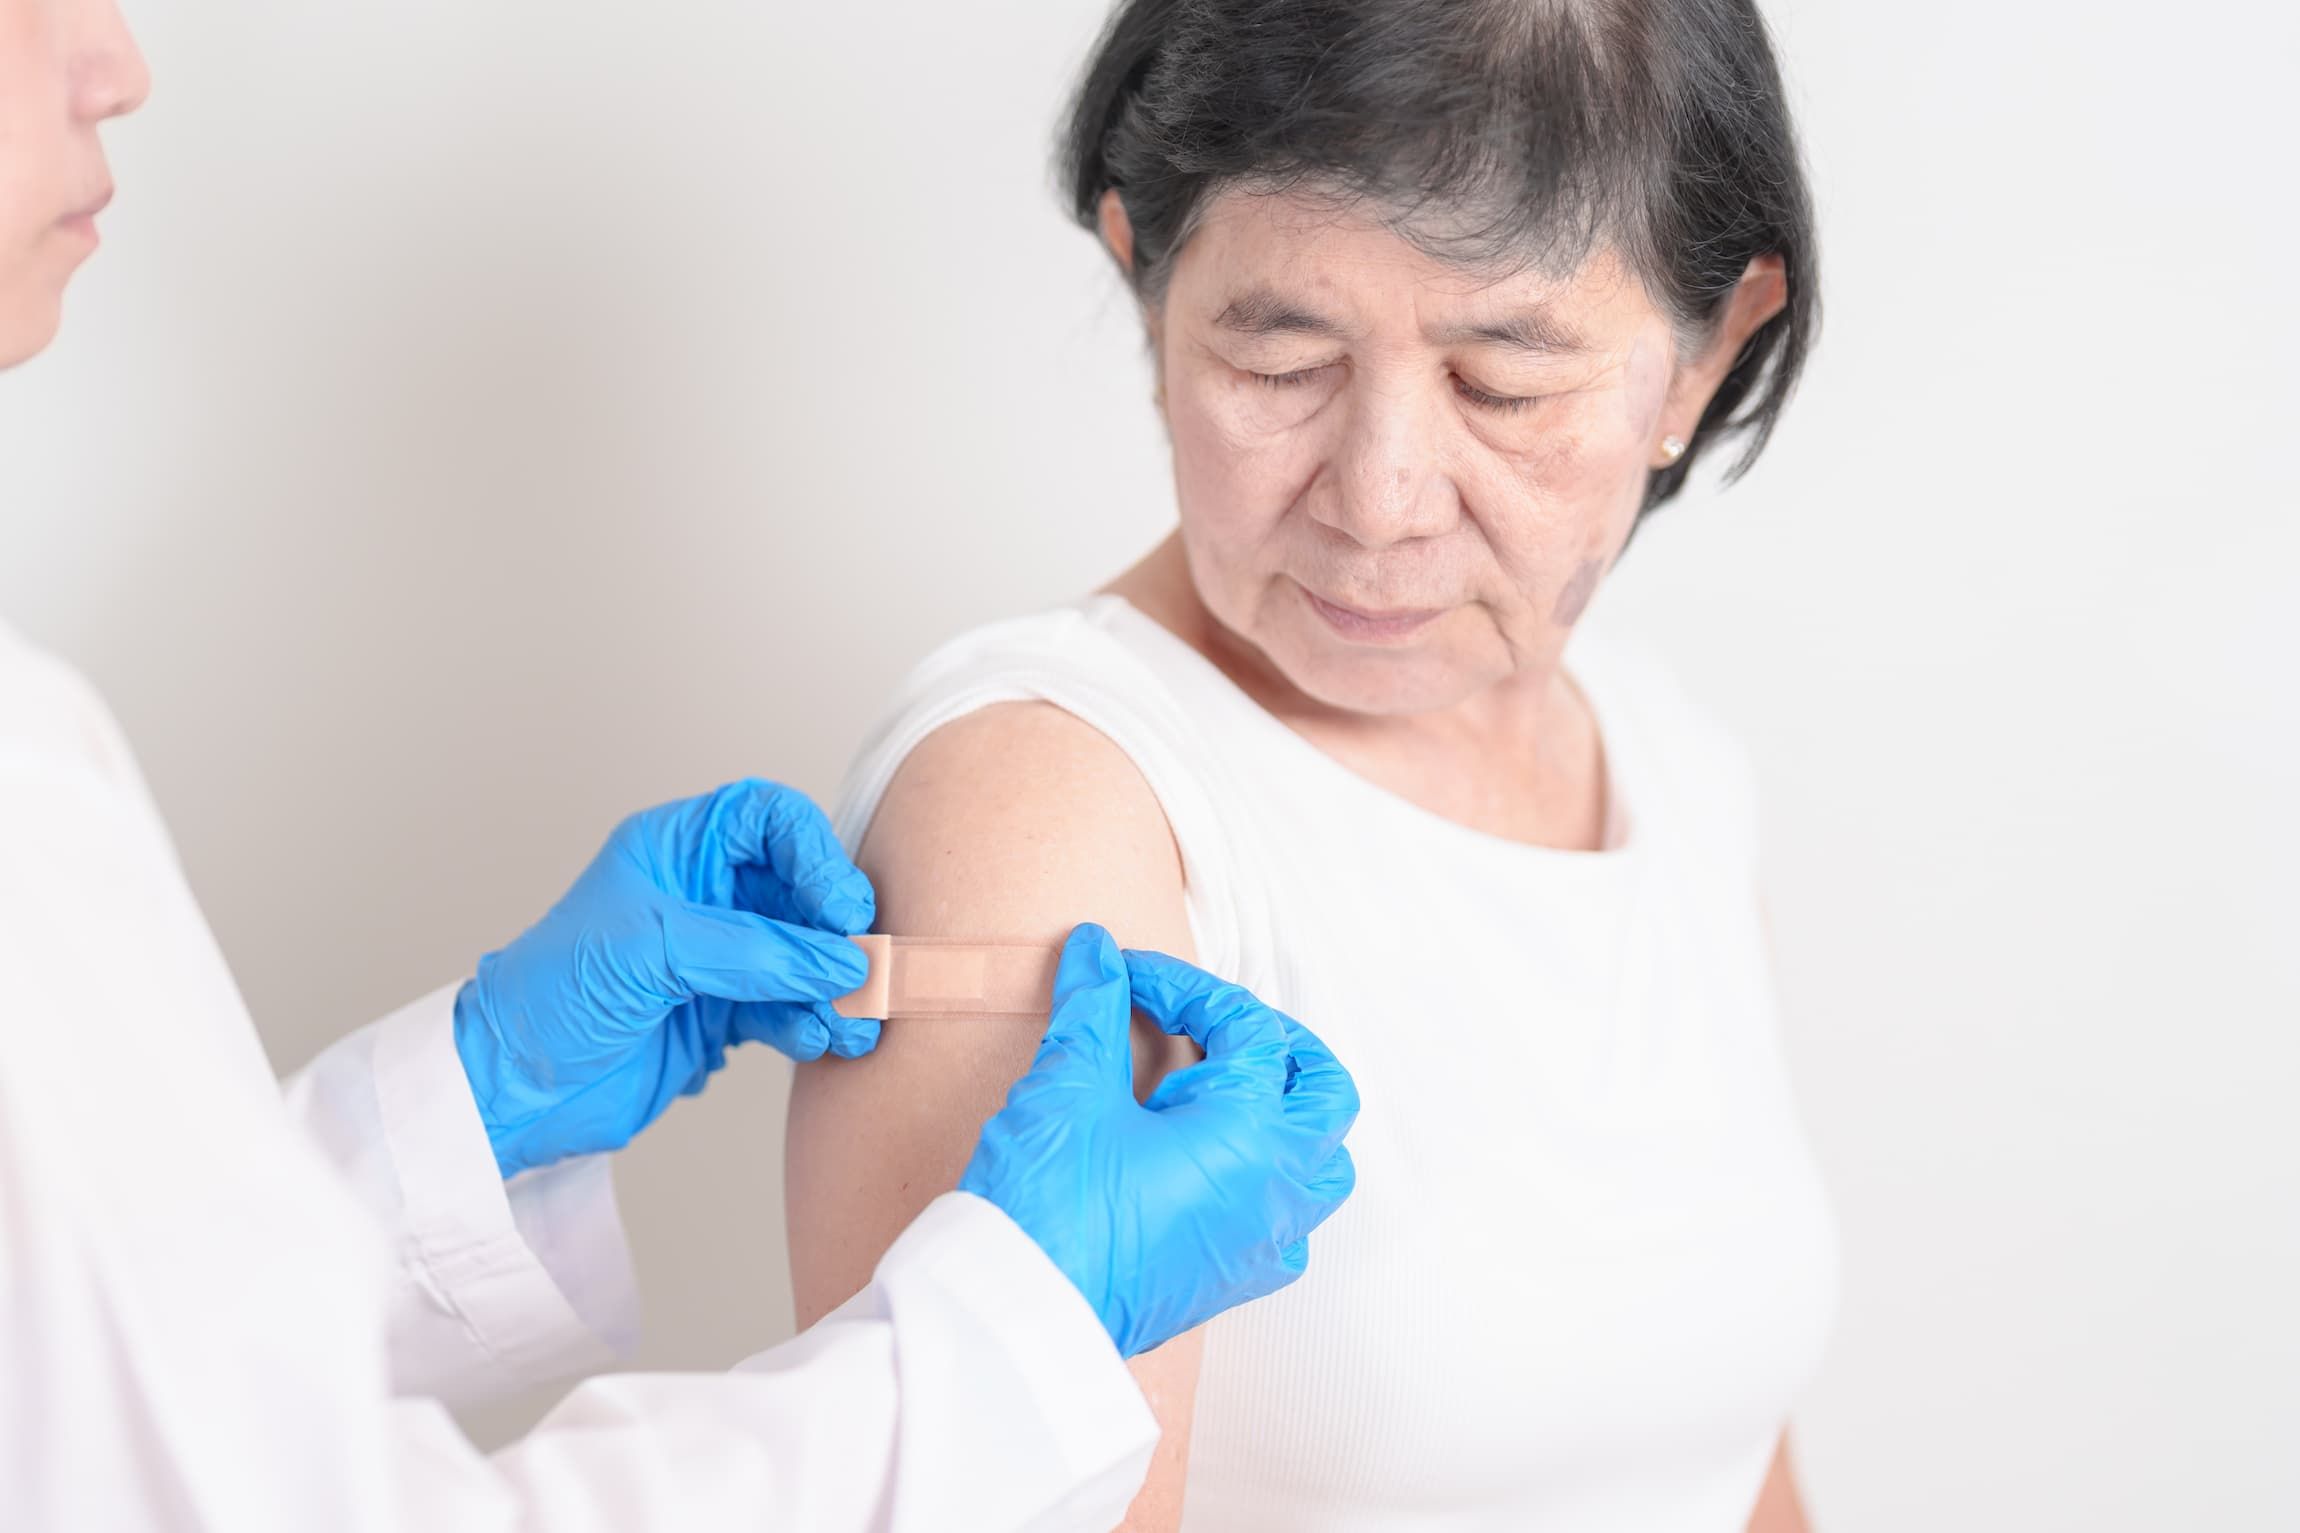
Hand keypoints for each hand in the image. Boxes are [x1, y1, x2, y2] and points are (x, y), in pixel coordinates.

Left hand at [454, 779, 875, 1176]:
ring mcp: (717, 955)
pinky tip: (816, 1039)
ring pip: (804, 953)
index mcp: (676, 849)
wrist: (512, 1087)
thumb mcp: (650, 952)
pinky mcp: (722, 1012)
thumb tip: (839, 960)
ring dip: (834, 985)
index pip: (769, 820)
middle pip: (800, 888)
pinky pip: (789, 1006)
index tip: (840, 908)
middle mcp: (703, 894)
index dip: (815, 853)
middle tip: (859, 967)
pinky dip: (811, 1022)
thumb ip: (752, 952)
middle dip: (836, 930)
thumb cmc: (549, 995)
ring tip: (849, 1019)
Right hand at [959, 924, 1359, 1357]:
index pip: (1246, 1027)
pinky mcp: (1232, 1282)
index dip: (1184, 987)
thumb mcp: (1069, 1087)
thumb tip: (1096, 950)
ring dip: (1287, 1116)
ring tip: (1223, 1089)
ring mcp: (1263, 1241)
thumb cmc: (1048, 1203)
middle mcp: (1277, 1187)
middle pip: (1324, 1091)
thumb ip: (1092, 1010)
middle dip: (1278, 1042)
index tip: (1127, 975)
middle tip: (1212, 1021)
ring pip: (1321, 1165)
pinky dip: (1268, 1185)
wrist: (1018, 1317)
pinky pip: (1287, 1228)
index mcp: (1251, 1131)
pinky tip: (1213, 1168)